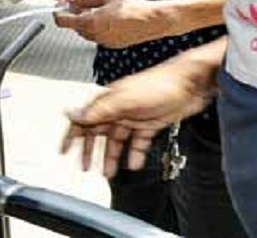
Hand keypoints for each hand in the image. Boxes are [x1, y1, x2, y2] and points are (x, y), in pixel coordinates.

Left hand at [54, 0, 171, 48]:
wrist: (154, 20)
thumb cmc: (133, 7)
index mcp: (90, 22)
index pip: (63, 22)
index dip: (59, 13)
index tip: (60, 6)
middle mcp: (95, 35)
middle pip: (75, 27)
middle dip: (74, 15)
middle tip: (80, 3)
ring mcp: (104, 42)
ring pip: (87, 32)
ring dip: (86, 22)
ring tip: (98, 9)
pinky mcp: (113, 45)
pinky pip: (99, 37)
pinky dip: (97, 28)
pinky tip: (108, 18)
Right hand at [62, 57, 216, 176]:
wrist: (192, 83)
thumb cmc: (159, 83)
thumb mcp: (124, 100)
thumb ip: (97, 109)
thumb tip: (71, 113)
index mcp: (107, 101)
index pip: (83, 120)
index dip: (72, 136)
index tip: (64, 151)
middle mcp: (117, 109)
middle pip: (98, 133)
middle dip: (90, 151)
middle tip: (85, 167)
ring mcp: (133, 117)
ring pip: (117, 140)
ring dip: (111, 156)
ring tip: (108, 172)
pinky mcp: (150, 123)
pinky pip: (138, 142)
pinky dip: (134, 154)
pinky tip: (134, 164)